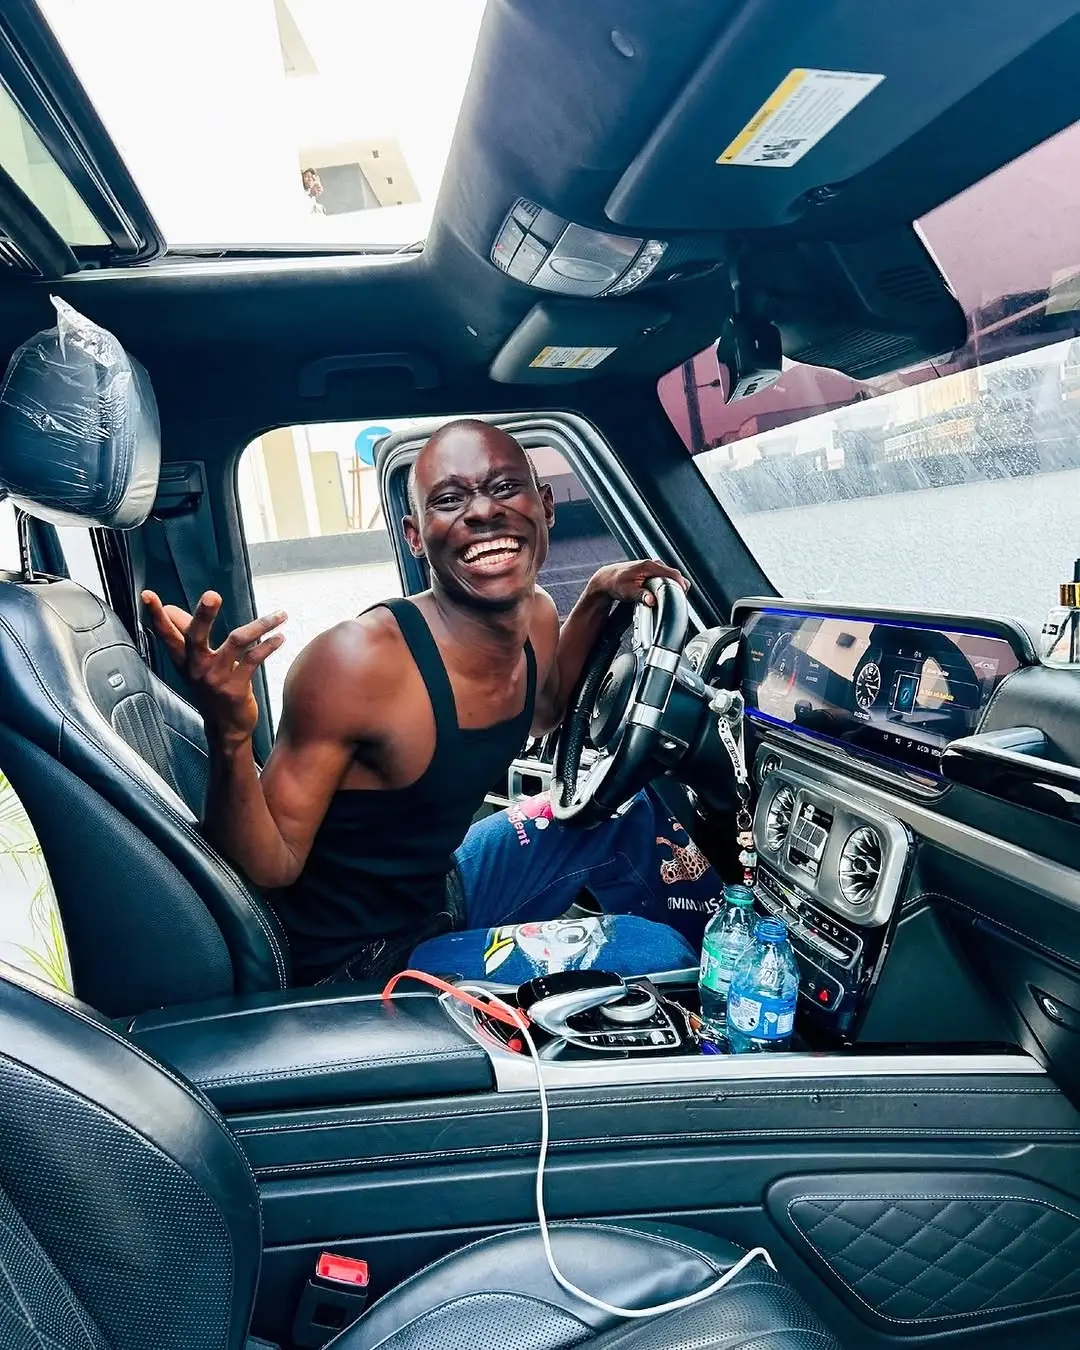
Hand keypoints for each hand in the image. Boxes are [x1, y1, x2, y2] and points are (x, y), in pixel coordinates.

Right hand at [142, 589, 285, 741]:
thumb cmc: (211, 688)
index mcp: (184, 660)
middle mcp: (197, 667)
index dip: (155, 615)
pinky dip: (269, 646)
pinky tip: (279, 636)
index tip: (147, 595)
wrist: (225, 727)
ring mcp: (216, 678)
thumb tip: (171, 609)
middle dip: (204, 614)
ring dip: (260, 626)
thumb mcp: (194, 664)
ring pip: (236, 642)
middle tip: (212, 595)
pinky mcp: (236, 687)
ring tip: (280, 615)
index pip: (166, 634)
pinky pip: (254, 659)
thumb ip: (186, 634)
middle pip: (196, 636)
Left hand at [589, 559, 688, 606]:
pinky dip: (667, 584)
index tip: (684, 593)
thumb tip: (652, 601)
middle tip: (678, 599)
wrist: (606, 579)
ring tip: (671, 597)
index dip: (681, 583)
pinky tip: (664, 592)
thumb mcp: (628, 592)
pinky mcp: (650, 570)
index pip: (673, 573)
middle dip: (678, 586)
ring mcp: (652, 566)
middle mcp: (653, 564)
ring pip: (670, 575)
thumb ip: (642, 596)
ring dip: (673, 585)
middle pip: (674, 574)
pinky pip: (664, 576)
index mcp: (649, 566)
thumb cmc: (615, 583)